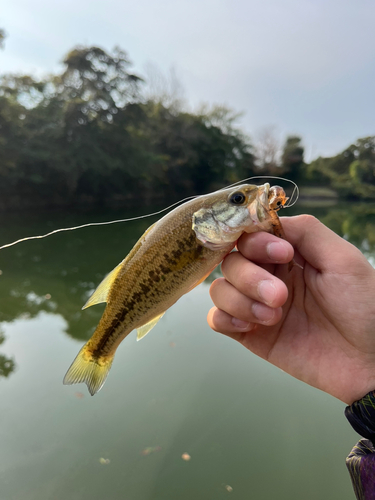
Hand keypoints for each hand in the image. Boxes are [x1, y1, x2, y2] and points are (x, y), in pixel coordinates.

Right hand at [207, 215, 374, 404]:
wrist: (369, 363)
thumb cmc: (365, 308)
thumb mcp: (343, 259)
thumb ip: (306, 231)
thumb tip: (267, 221)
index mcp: (289, 255)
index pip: (251, 235)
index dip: (256, 241)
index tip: (283, 255)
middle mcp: (268, 276)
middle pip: (231, 260)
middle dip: (250, 276)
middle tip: (280, 296)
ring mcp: (256, 305)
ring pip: (220, 288)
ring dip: (240, 300)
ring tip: (273, 317)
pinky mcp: (250, 334)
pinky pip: (217, 319)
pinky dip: (225, 317)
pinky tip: (250, 326)